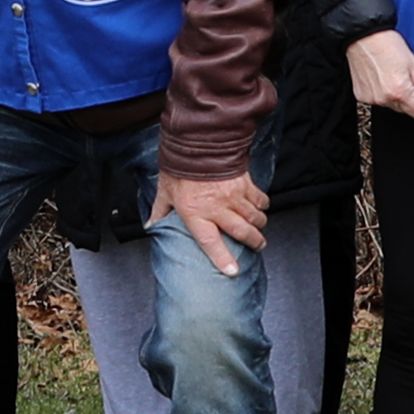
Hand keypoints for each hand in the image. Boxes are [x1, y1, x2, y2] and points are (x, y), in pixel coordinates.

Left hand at [157, 169, 272, 275]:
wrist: (197, 141)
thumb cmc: (179, 167)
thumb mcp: (165, 191)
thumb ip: (160, 211)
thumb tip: (151, 226)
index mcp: (196, 213)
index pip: (210, 242)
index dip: (222, 258)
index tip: (232, 271)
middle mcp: (218, 208)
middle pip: (242, 232)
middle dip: (254, 242)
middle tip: (258, 246)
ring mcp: (234, 196)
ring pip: (254, 217)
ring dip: (259, 225)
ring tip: (259, 229)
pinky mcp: (245, 183)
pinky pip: (260, 199)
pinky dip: (262, 205)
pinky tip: (260, 208)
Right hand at [344, 31, 413, 123]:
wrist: (362, 35)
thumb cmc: (386, 43)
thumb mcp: (412, 62)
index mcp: (400, 91)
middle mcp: (384, 99)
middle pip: (405, 109)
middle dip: (408, 97)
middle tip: (403, 75)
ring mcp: (371, 99)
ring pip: (391, 105)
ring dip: (394, 94)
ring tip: (389, 73)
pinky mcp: (361, 96)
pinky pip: (378, 100)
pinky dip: (380, 92)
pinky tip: (378, 76)